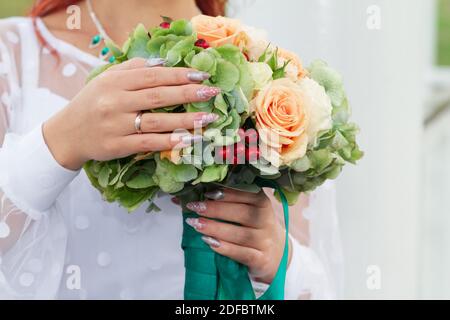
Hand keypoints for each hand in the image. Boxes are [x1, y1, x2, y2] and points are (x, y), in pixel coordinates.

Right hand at [43, 58, 220, 169]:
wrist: (67, 134)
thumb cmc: (92, 103)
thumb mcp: (106, 79)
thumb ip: (133, 68)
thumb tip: (164, 63)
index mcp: (115, 81)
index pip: (154, 76)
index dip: (180, 75)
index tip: (202, 75)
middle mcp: (116, 101)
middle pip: (159, 96)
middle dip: (189, 94)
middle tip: (213, 93)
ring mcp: (117, 125)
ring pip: (157, 121)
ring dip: (187, 120)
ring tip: (209, 118)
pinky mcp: (118, 146)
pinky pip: (148, 143)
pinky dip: (170, 141)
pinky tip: (189, 140)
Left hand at [178, 188, 290, 283]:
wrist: (276, 255)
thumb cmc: (255, 227)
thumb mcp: (248, 211)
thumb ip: (227, 202)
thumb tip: (193, 196)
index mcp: (263, 203)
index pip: (247, 194)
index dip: (227, 193)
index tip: (206, 192)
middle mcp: (267, 221)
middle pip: (243, 214)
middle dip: (217, 209)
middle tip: (195, 207)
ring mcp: (265, 241)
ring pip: (241, 234)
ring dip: (216, 228)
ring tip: (196, 224)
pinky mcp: (262, 260)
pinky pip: (242, 253)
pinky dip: (225, 248)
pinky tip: (209, 242)